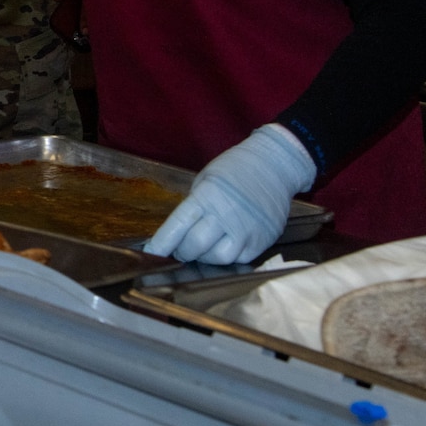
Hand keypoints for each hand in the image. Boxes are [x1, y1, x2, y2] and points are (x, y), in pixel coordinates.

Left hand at [144, 124, 316, 264]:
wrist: (274, 165)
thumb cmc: (235, 169)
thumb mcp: (205, 180)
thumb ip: (194, 206)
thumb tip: (178, 233)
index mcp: (207, 196)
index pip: (178, 225)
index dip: (162, 243)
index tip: (151, 253)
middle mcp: (227, 216)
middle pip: (195, 246)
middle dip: (182, 251)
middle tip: (179, 249)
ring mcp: (247, 231)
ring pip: (217, 258)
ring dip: (204, 257)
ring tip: (202, 247)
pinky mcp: (262, 241)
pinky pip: (238, 259)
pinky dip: (226, 257)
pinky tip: (222, 245)